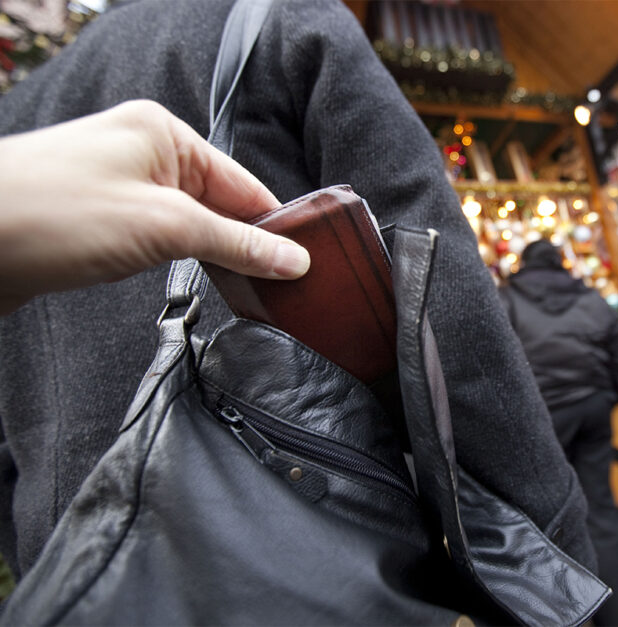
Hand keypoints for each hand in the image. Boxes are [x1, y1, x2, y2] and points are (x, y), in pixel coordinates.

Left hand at [0, 101, 309, 314]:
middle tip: (280, 286)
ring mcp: (119, 187)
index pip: (241, 182)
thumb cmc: (49, 214)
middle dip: (245, 243)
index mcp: (163, 134)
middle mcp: (142, 154)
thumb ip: (235, 243)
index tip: (304, 263)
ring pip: (188, 224)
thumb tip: (292, 258)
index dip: (275, 225)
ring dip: (213, 255)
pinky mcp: (100, 220)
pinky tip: (197, 283)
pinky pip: (158, 237)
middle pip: (217, 203)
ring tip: (247, 290)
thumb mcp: (163, 227)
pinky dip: (180, 260)